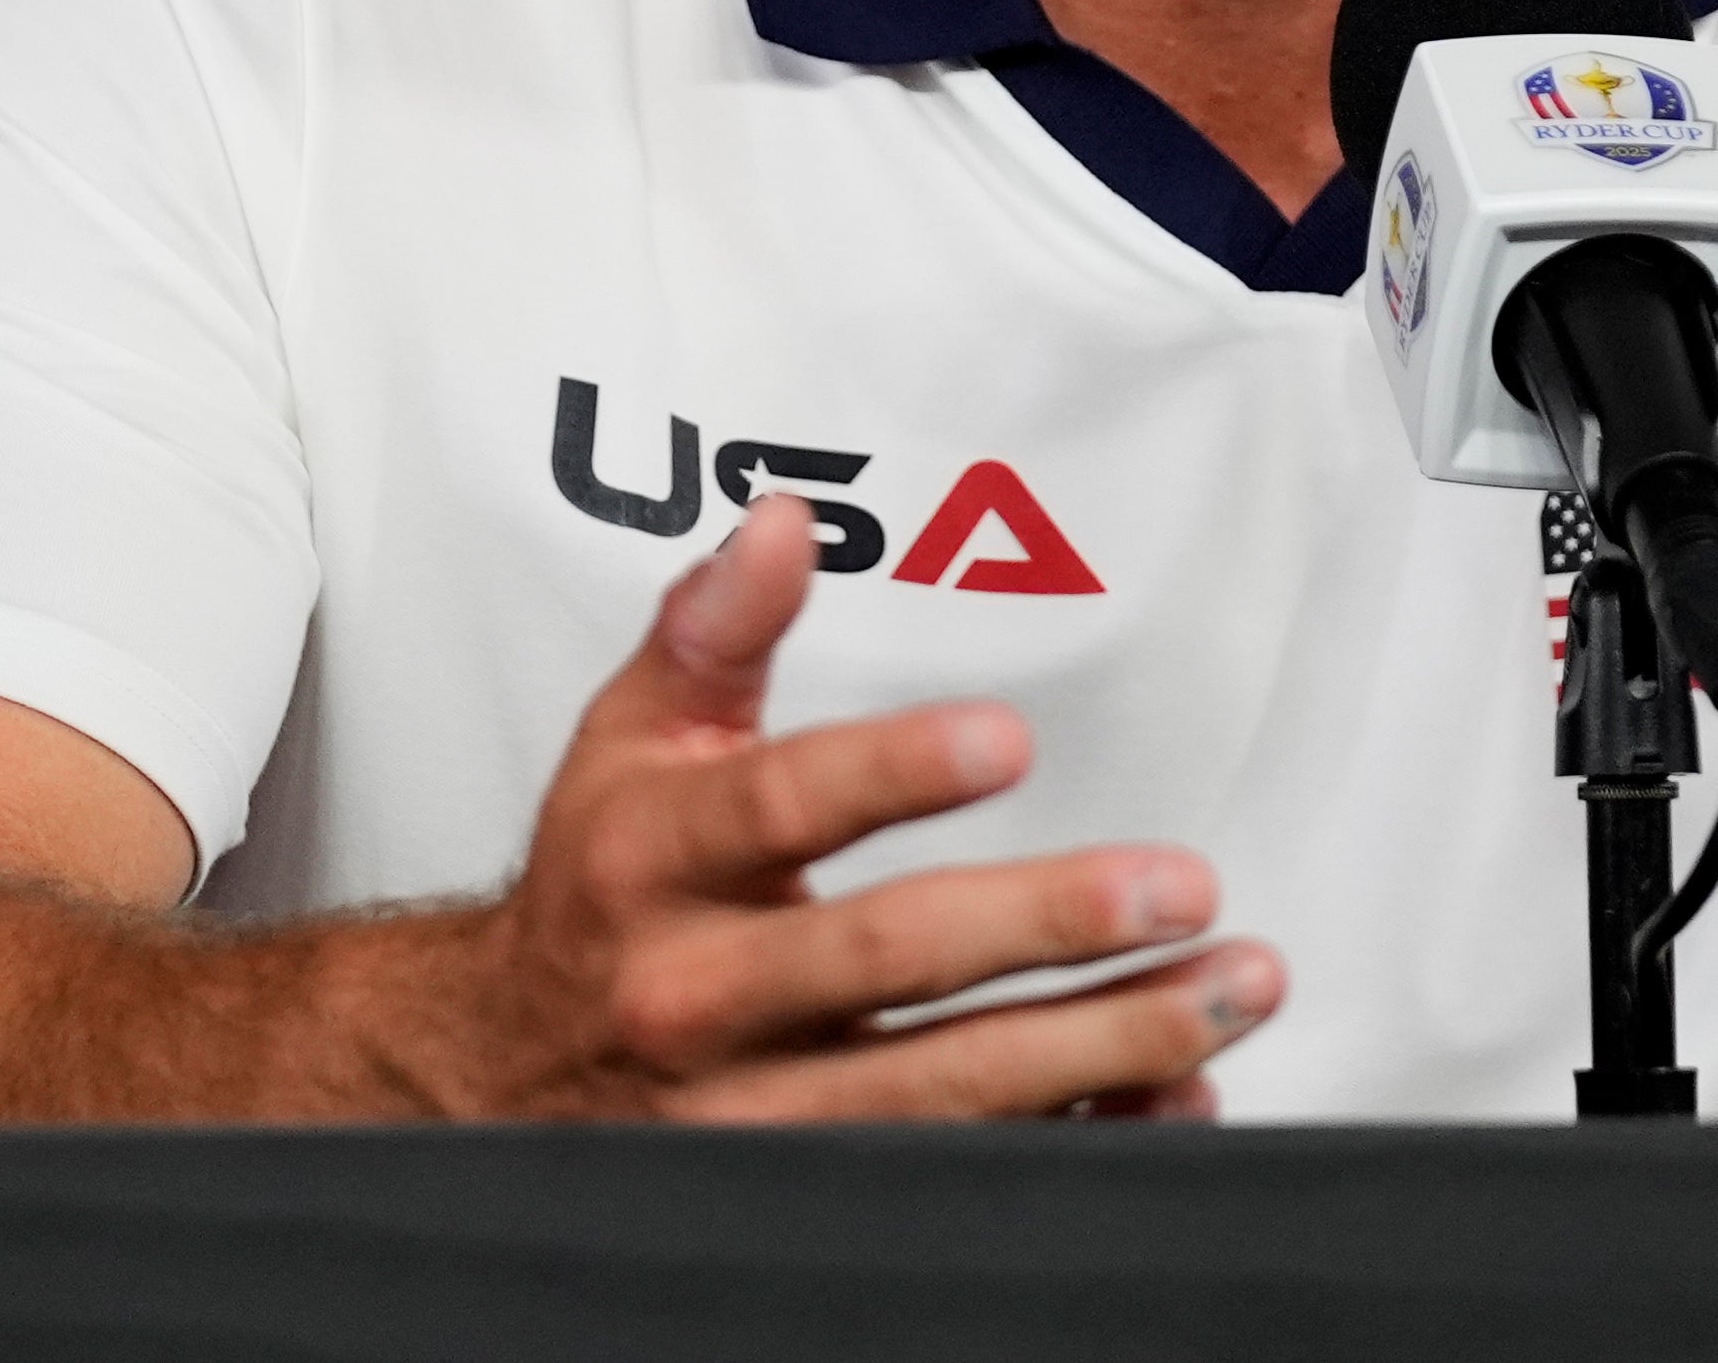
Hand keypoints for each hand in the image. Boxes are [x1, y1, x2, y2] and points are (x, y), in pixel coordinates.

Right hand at [395, 496, 1284, 1119]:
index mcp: (652, 863)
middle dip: (1049, 922)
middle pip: (885, 961)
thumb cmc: (598, 894)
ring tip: (1223, 985)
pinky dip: (1077, 1144)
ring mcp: (752, 1116)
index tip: (1010, 737)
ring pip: (943, 1090)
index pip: (776, 809)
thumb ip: (715, 629)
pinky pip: (959, 1179)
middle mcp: (697, 996)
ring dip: (1104, 1044)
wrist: (495, 1073)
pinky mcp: (805, 1195)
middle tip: (1179, 887)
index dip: (895, 772)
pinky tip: (1173, 1094)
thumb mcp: (628, 743)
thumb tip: (780, 522)